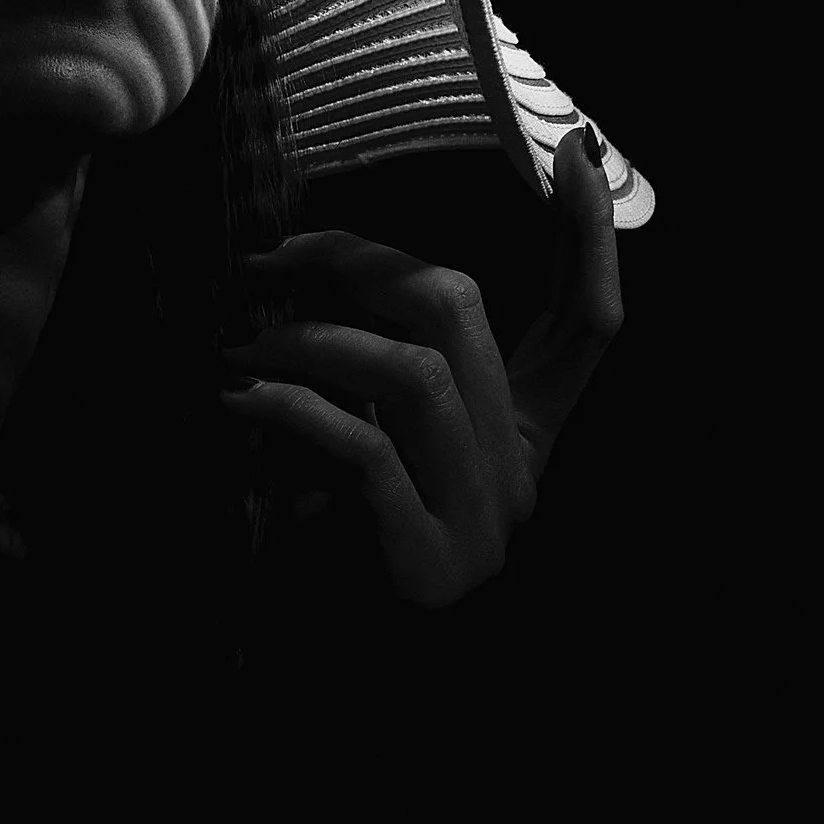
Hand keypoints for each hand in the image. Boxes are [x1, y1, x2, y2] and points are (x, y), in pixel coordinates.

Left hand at [218, 124, 621, 608]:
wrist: (325, 675)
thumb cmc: (332, 537)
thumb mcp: (366, 436)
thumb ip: (374, 364)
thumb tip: (315, 260)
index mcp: (525, 435)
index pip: (588, 323)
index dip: (589, 238)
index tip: (579, 147)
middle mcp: (522, 475)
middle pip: (461, 312)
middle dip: (356, 260)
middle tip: (267, 257)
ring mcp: (483, 525)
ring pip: (414, 371)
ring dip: (311, 339)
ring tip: (239, 350)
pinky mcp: (428, 567)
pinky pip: (364, 450)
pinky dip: (291, 412)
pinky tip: (234, 406)